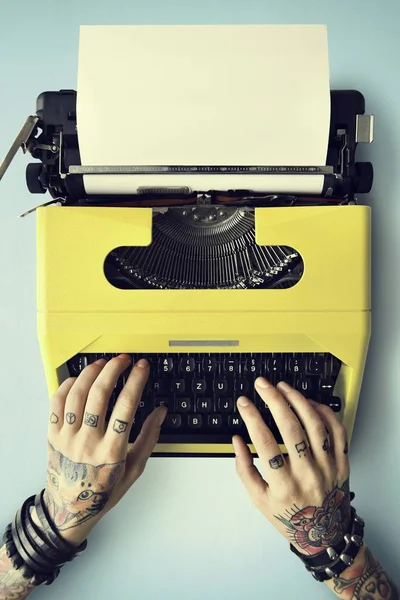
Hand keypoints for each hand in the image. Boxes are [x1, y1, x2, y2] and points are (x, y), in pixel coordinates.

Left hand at [44, 354, 165, 545]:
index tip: (142, 367)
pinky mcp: (52, 435)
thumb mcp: (134, 469)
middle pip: (100, 394)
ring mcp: (67, 437)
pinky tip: (79, 378)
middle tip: (123, 359)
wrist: (70, 509)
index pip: (126, 406)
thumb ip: (149, 438)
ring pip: (77, 395)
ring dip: (91, 373)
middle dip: (114, 370)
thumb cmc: (104, 490)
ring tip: (102, 363)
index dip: (136, 381)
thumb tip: (161, 412)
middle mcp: (88, 442)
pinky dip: (67, 385)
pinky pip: (56, 403)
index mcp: (112, 451)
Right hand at [233, 379, 350, 555]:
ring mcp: (327, 467)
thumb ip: (244, 470)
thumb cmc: (290, 517)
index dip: (252, 418)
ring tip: (283, 387)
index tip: (244, 403)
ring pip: (315, 425)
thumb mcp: (259, 500)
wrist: (325, 535)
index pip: (265, 444)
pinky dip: (323, 412)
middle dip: (274, 400)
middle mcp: (307, 475)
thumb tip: (236, 440)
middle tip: (262, 385)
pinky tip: (308, 402)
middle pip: (291, 429)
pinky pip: (336, 430)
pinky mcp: (342, 462)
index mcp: (284, 486)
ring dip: (298, 400)